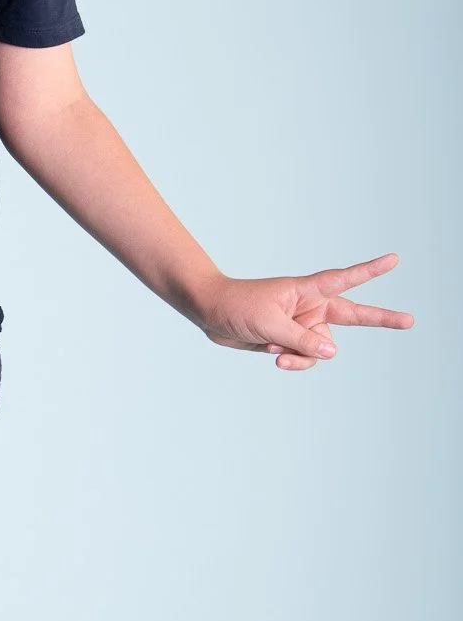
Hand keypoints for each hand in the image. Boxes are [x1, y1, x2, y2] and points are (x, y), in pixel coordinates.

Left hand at [200, 253, 413, 370]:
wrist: (210, 313)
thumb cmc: (237, 306)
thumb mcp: (270, 325)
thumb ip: (301, 340)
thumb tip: (332, 353)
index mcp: (307, 291)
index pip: (345, 280)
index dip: (370, 271)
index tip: (393, 260)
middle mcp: (311, 307)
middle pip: (352, 315)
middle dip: (380, 319)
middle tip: (410, 321)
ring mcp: (302, 325)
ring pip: (320, 349)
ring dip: (300, 355)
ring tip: (273, 347)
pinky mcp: (291, 340)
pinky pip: (303, 358)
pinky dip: (291, 361)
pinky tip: (271, 353)